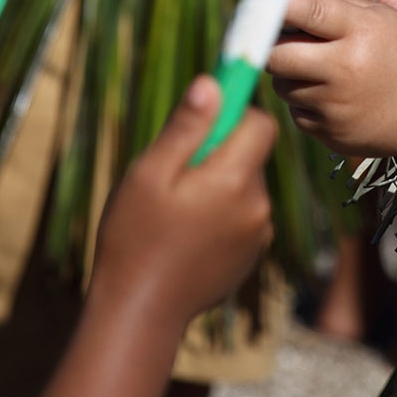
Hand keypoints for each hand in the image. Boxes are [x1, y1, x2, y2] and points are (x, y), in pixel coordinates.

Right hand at [90, 75, 275, 330]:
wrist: (140, 313)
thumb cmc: (135, 239)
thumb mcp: (149, 175)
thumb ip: (185, 128)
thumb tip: (213, 83)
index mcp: (234, 178)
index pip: (261, 124)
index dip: (235, 115)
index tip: (203, 122)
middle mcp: (257, 204)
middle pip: (251, 155)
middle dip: (219, 153)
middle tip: (174, 175)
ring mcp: (258, 233)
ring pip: (245, 186)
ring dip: (219, 186)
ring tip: (175, 211)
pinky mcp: (251, 255)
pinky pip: (243, 216)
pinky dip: (222, 215)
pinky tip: (187, 236)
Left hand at [266, 0, 396, 159]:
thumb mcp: (386, 16)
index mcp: (362, 31)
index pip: (306, 11)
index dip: (276, 3)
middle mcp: (345, 69)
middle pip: (275, 55)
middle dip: (272, 45)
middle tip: (283, 39)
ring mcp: (334, 106)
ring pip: (281, 84)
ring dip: (290, 73)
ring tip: (321, 69)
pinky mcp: (328, 133)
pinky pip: (295, 111)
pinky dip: (305, 101)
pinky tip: (333, 95)